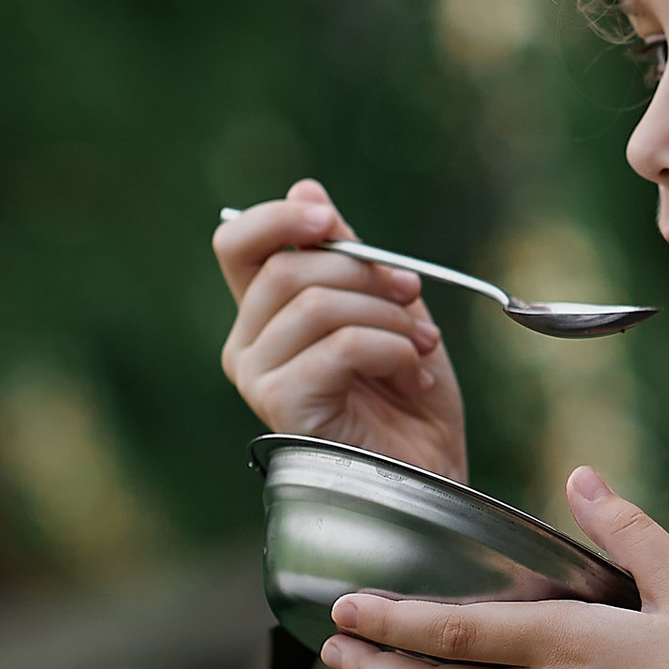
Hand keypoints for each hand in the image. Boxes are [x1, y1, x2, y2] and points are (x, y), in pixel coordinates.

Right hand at [216, 179, 468, 479]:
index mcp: (266, 317)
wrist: (432, 480)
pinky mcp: (284, 406)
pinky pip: (338, 346)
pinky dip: (391, 349)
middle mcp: (249, 346)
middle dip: (365, 271)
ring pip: (316, 303)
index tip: (330, 218)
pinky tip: (415, 374)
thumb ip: (349, 258)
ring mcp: (259, 378)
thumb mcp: (388, 310)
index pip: (237, 244)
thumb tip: (306, 188)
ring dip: (389, 317)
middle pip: (287, 267)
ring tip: (423, 346)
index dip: (278, 217)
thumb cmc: (409, 405)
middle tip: (412, 296)